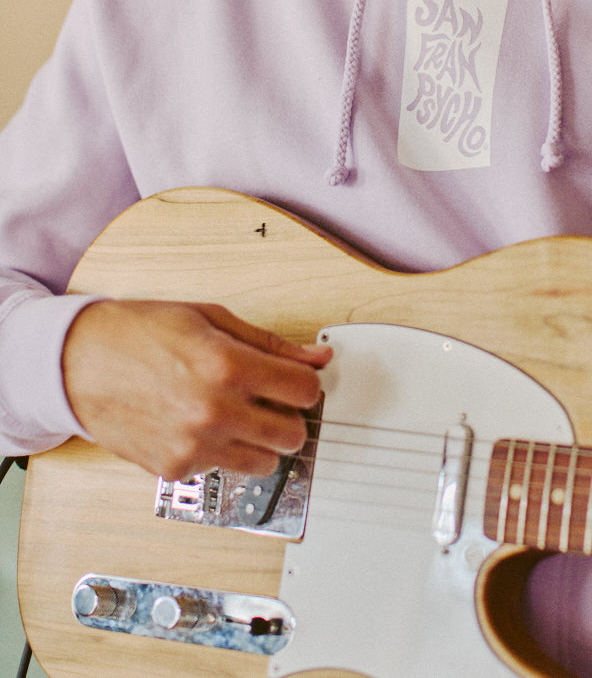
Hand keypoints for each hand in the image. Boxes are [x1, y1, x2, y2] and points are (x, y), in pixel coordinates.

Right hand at [62, 299, 331, 479]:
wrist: (78, 361)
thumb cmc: (140, 333)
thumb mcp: (210, 319)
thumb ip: (269, 343)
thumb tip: (317, 356)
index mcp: (227, 365)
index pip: (304, 392)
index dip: (306, 384)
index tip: (297, 382)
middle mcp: (214, 410)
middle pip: (292, 435)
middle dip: (290, 417)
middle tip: (272, 402)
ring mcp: (194, 445)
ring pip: (265, 463)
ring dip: (261, 442)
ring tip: (239, 415)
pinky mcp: (175, 469)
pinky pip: (223, 470)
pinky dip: (222, 451)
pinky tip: (202, 425)